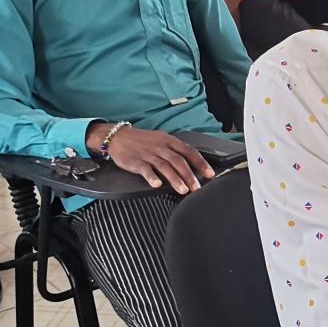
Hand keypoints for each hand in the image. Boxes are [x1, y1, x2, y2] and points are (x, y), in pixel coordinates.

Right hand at [86, 124, 214, 193]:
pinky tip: (157, 185)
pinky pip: (145, 169)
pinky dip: (152, 177)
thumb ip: (176, 151)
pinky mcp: (135, 161)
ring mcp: (148, 154)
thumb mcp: (162, 140)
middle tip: (197, 187)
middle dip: (189, 175)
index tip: (209, 174)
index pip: (189, 151)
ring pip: (164, 166)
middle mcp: (161, 147)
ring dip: (175, 179)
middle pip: (178, 161)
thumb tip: (194, 165)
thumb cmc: (143, 141)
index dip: (200, 163)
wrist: (118, 137)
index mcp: (169, 141)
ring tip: (183, 190)